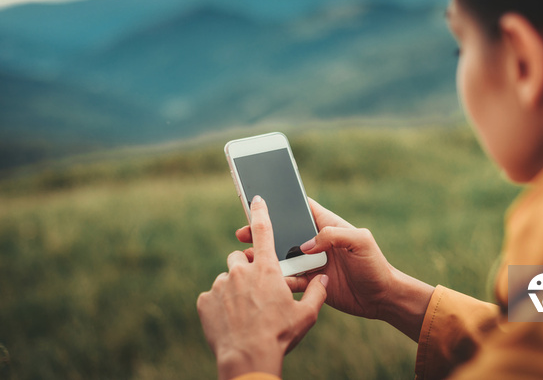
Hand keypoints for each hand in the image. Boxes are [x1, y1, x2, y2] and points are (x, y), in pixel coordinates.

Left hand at [197, 196, 327, 379]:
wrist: (247, 359)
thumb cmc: (279, 335)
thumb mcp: (306, 316)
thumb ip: (317, 293)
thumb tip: (324, 280)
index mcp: (266, 269)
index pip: (263, 229)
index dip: (260, 211)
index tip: (256, 199)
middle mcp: (240, 271)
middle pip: (240, 258)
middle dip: (246, 268)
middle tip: (256, 291)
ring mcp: (219, 285)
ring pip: (226, 279)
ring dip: (234, 290)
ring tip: (245, 312)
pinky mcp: (204, 301)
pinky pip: (212, 298)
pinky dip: (220, 307)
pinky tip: (230, 322)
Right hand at [236, 198, 433, 341]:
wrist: (381, 297)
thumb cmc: (374, 265)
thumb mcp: (360, 241)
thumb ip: (333, 235)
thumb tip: (305, 245)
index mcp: (329, 225)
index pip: (303, 208)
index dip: (283, 204)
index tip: (260, 202)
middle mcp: (317, 242)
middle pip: (285, 232)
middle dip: (264, 231)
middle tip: (243, 232)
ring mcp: (312, 262)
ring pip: (283, 256)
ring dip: (266, 256)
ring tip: (248, 257)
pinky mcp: (310, 282)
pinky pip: (289, 278)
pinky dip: (277, 278)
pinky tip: (265, 279)